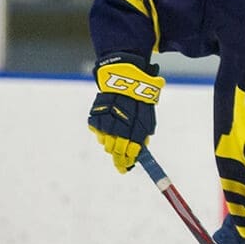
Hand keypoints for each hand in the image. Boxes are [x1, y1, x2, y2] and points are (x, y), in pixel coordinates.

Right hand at [88, 53, 164, 172]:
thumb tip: (141, 151)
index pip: (132, 151)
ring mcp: (107, 120)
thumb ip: (144, 133)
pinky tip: (106, 131)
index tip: (126, 168)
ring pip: (105, 143)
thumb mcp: (148, 114)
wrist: (123, 75)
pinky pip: (96, 132)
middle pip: (116, 151)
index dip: (128, 162)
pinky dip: (101, 134)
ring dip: (110, 146)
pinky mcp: (96, 114)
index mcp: (137, 126)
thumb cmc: (139, 97)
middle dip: (118, 160)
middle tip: (120, 166)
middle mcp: (121, 125)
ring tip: (114, 144)